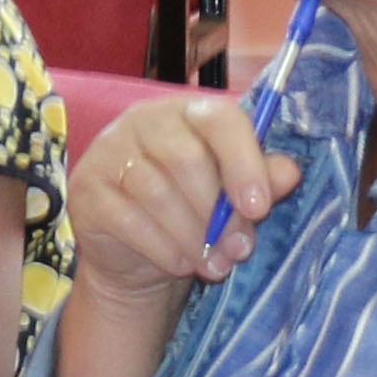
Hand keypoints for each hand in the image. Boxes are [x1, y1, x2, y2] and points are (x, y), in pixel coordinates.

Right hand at [63, 91, 309, 307]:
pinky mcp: (87, 190)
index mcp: (188, 111)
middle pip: (186, 159)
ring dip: (193, 237)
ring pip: (157, 193)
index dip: (243, 162)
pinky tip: (179, 264)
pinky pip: (128, 219)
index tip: (259, 209)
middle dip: (217, 214)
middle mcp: (144, 121)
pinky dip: (163, 248)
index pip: (219, 119)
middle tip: (238, 250)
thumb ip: (263, 181)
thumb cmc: (193, 213)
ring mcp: (109, 153)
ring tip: (212, 265)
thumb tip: (289, 173)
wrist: (136, 256)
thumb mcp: (233, 199)